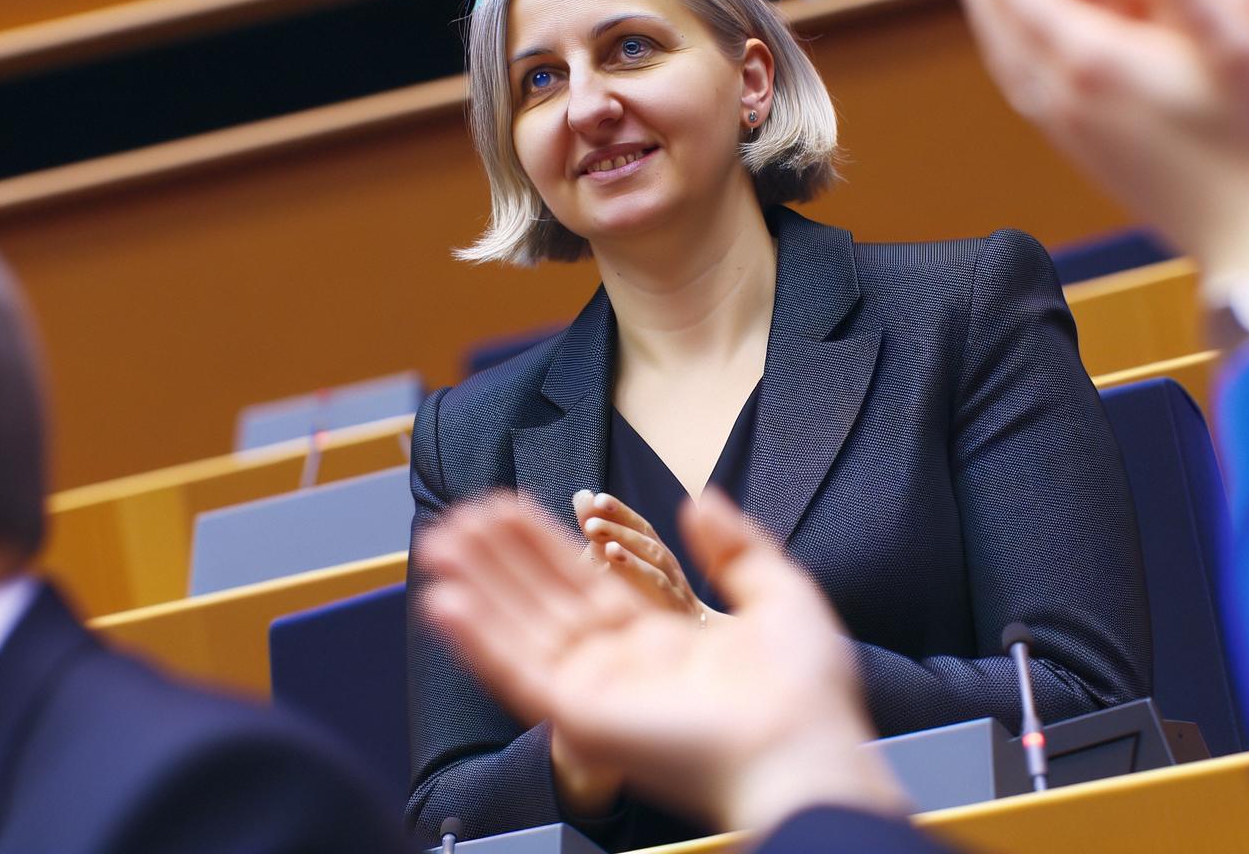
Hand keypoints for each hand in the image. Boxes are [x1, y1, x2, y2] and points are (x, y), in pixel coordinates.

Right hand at [419, 489, 906, 833]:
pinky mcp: (580, 716)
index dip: (550, 543)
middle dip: (503, 556)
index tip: (513, 503)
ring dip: (479, 584)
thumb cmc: (805, 690)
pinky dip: (477, 639)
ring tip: (442, 537)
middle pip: (546, 601)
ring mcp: (597, 692)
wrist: (804, 749)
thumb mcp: (781, 595)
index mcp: (664, 642)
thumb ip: (737, 547)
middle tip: (464, 511)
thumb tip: (699, 500)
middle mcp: (623, 667)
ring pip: (521, 630)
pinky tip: (444, 600)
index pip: (590, 583)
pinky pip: (516, 673)